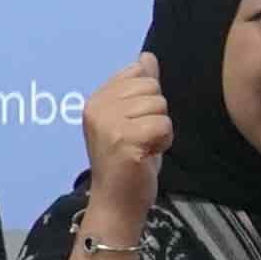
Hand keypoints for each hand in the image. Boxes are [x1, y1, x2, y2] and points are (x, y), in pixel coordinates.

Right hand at [81, 53, 170, 230]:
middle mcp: (97, 107)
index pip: (137, 73)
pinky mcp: (124, 139)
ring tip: (144, 147)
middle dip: (156, 114)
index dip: (147, 99)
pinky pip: (164, 124)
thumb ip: (139, 87)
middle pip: (151, 87)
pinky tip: (148, 154)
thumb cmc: (127, 162)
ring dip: (160, 129)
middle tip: (141, 139)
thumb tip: (147, 56)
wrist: (116, 203)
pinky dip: (164, 141)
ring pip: (160, 106)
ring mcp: (108, 123)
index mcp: (96, 99)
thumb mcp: (132, 119)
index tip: (134, 124)